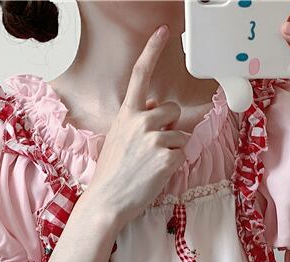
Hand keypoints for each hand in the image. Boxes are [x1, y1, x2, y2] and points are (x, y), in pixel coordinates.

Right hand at [83, 25, 189, 227]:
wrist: (107, 200)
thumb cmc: (112, 174)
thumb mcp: (118, 138)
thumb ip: (136, 119)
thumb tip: (155, 106)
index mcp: (127, 113)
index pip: (141, 74)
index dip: (153, 50)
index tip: (164, 32)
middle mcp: (141, 120)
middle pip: (172, 110)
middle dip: (169, 127)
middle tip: (152, 149)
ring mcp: (155, 138)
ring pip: (180, 134)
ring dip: (172, 149)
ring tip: (151, 165)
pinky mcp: (167, 157)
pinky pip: (182, 153)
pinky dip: (174, 165)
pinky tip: (156, 174)